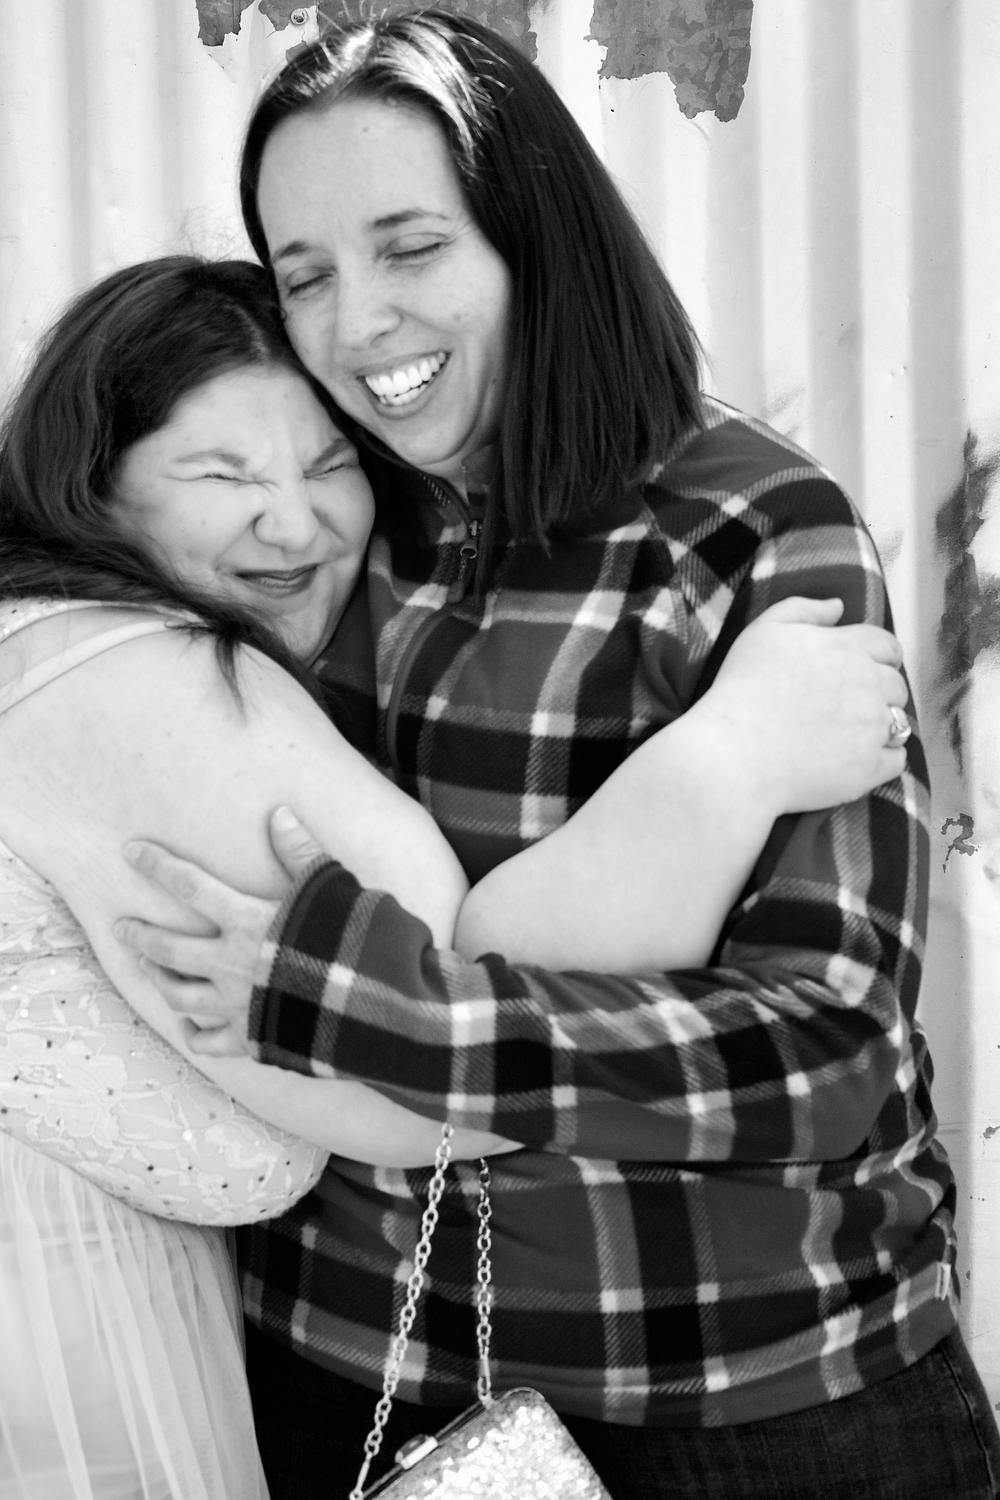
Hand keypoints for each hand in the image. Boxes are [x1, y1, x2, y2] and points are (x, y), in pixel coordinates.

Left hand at [114, 807, 327, 1056]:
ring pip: (178, 995)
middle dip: (139, 935)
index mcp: (246, 922)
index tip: (130, 852)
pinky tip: (187, 1026)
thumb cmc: (350, 941)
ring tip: (146, 967)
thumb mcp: (329, 888)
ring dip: (157, 978)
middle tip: (120, 927)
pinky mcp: (249, 1038)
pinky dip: (192, 1034)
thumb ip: (301, 851)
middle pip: (168, 949)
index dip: (156, 866)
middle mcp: (230, 964)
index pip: (189, 886)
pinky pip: (207, 1042)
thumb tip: (279, 814)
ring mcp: (235, 1005)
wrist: (368, 1006)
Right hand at [699, 597, 910, 815]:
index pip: (888, 647)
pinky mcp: (869, 766)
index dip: (879, 659)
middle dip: (879, 694)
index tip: (860, 672)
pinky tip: (854, 760)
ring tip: (847, 736)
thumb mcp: (763, 631)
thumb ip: (803, 609)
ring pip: (899, 722)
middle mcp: (868, 684)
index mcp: (846, 648)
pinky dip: (882, 759)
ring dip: (882, 726)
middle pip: (896, 686)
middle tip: (846, 708)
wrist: (733, 753)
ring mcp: (872, 727)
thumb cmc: (741, 689)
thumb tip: (838, 606)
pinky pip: (896, 760)